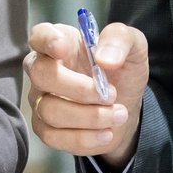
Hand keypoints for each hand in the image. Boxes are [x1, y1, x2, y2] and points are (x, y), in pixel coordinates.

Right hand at [23, 20, 147, 168]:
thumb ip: (120, 40)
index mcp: (63, 43)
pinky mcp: (46, 128)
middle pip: (41, 74)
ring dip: (90, 116)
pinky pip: (54, 136)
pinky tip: (106, 132)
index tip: (63, 48)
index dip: (47, 40)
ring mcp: (41, 100)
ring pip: (50, 110)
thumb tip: (105, 58)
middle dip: (79, 88)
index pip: (40, 35)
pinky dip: (85, 137)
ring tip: (118, 114)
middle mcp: (45, 69)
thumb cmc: (122, 71)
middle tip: (111, 94)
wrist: (127, 107)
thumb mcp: (133, 46)